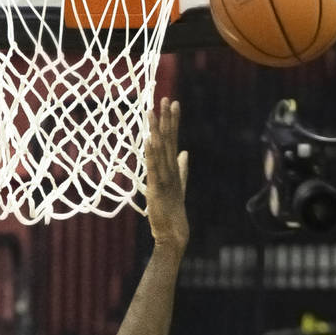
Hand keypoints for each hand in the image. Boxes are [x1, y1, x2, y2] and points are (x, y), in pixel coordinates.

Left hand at [145, 98, 188, 248]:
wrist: (174, 235)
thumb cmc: (174, 214)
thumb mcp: (178, 187)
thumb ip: (182, 169)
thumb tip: (185, 153)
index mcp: (174, 169)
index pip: (174, 140)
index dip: (173, 122)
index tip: (173, 103)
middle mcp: (170, 171)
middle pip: (169, 141)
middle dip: (167, 119)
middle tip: (166, 99)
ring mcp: (165, 179)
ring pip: (161, 151)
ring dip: (157, 131)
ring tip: (153, 112)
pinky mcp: (157, 189)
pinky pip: (154, 168)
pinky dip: (152, 154)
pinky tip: (150, 140)